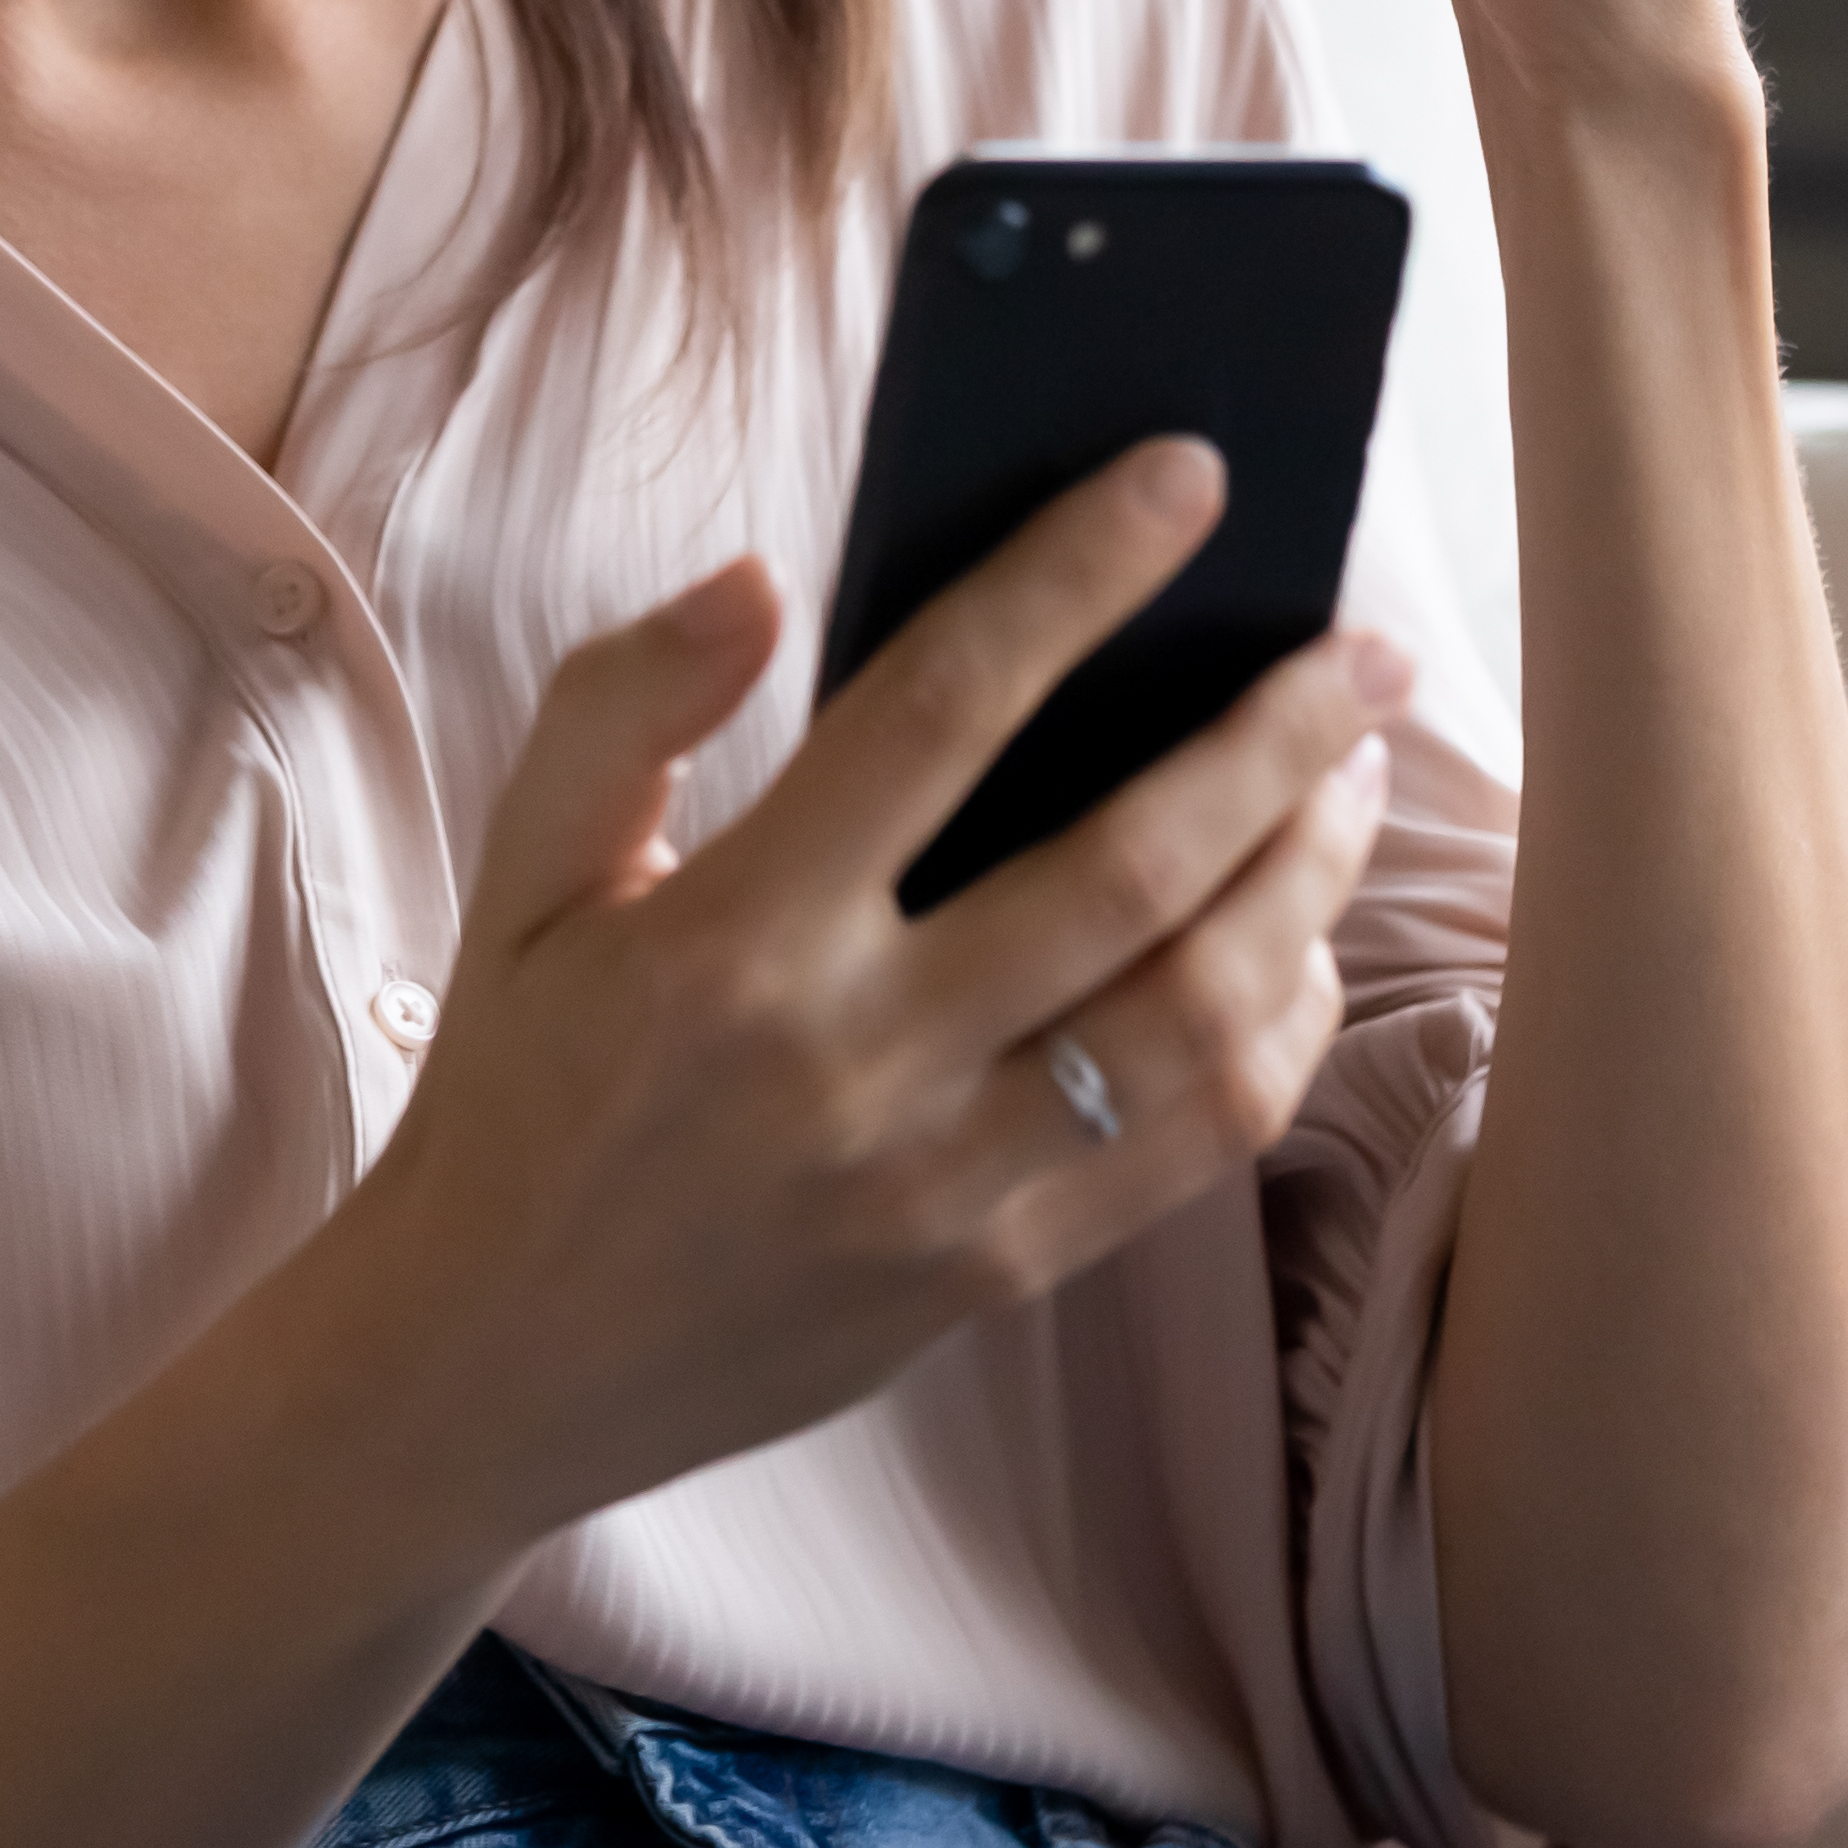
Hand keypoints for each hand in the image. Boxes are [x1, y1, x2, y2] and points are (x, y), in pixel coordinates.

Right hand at [314, 445, 1408, 1543]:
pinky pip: (1193, 1150)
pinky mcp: (993, 1278)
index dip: (1080, 575)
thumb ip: (625, 705)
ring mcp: (940, 1185)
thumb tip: (762, 582)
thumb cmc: (517, 1091)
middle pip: (1130, 867)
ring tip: (1351, 778)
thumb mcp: (521, 876)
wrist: (485, 1369)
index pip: (945, 707)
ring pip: (1197, 1017)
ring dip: (1305, 879)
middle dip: (1278, 737)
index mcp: (731, 937)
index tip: (1187, 478)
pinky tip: (1297, 949)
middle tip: (1362, 644)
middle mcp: (853, 1062)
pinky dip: (1277, 1033)